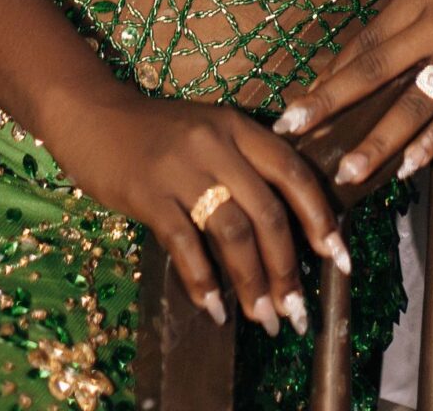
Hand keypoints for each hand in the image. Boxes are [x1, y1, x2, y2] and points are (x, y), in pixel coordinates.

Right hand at [45, 81, 347, 334]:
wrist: (95, 114)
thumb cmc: (159, 131)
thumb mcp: (211, 131)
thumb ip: (246, 164)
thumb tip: (287, 227)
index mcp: (239, 126)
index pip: (293, 172)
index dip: (320, 218)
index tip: (337, 259)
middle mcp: (217, 143)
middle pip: (267, 211)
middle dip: (286, 268)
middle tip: (295, 311)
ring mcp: (182, 167)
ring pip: (232, 231)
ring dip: (251, 282)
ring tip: (263, 319)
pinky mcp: (148, 192)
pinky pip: (184, 243)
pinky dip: (202, 280)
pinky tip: (213, 308)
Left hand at [270, 0, 432, 186]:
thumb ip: (422, 0)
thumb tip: (390, 36)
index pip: (366, 39)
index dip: (332, 71)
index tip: (301, 97)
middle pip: (372, 69)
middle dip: (328, 102)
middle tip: (289, 129)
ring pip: (412, 105)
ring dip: (377, 142)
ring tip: (347, 172)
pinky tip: (411, 166)